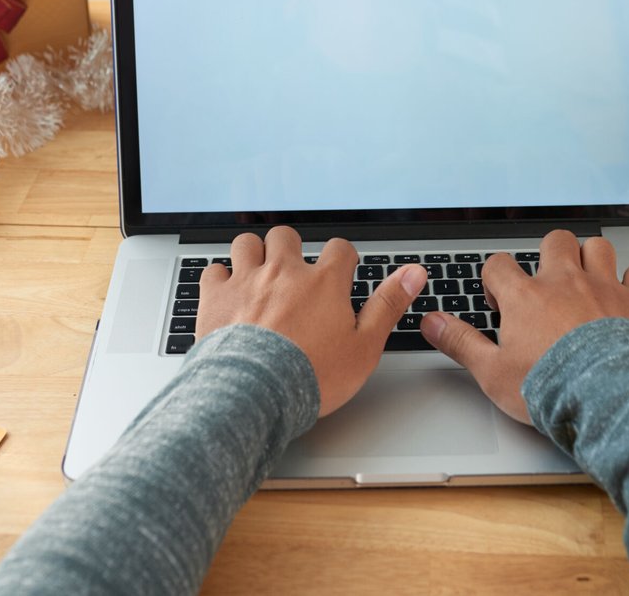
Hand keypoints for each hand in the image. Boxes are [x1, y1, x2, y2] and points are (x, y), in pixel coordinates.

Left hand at [197, 226, 426, 415]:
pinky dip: (220, 278)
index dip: (342, 260)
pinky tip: (227, 294)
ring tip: (258, 274)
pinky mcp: (215, 298)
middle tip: (293, 273)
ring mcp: (246, 281)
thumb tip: (414, 273)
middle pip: (286, 236)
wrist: (254, 394)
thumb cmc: (310, 376)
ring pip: (247, 244)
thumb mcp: (364, 346)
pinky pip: (213, 270)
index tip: (340, 272)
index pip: (339, 249)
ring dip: (254, 254)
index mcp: (323, 283)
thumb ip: (388, 305)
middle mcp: (283, 272)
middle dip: (290, 249)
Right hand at [421, 230, 628, 423]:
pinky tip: (627, 293)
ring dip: (591, 258)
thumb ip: (461, 342)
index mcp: (526, 297)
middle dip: (549, 255)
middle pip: (554, 241)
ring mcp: (604, 288)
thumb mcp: (493, 372)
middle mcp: (565, 282)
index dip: (496, 278)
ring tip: (586, 280)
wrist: (609, 400)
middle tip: (548, 282)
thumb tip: (431, 322)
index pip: (500, 264)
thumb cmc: (551, 389)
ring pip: (597, 247)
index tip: (501, 300)